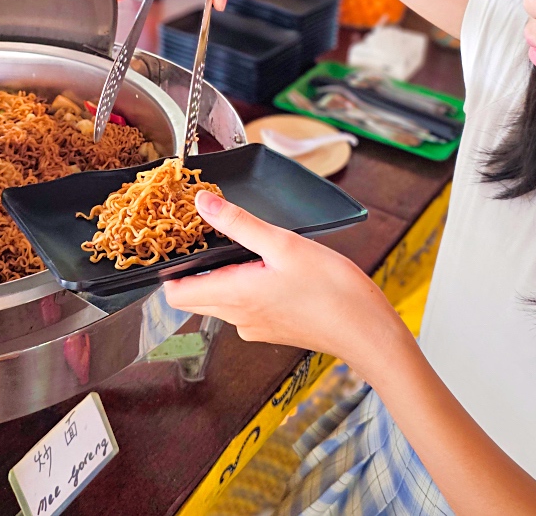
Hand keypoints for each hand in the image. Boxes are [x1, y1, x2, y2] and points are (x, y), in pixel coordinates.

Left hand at [163, 190, 402, 362]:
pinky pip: (243, 306)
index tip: (177, 241)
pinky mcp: (272, 328)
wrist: (366, 331)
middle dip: (193, 268)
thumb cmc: (332, 291)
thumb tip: (204, 203)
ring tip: (240, 245)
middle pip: (194, 296)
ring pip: (220, 300)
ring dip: (221, 275)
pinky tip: (268, 267)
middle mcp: (238, 317)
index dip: (169, 268)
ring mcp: (255, 326)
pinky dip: (244, 286)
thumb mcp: (284, 244)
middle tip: (206, 235)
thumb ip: (240, 224)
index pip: (174, 294)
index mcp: (233, 296)